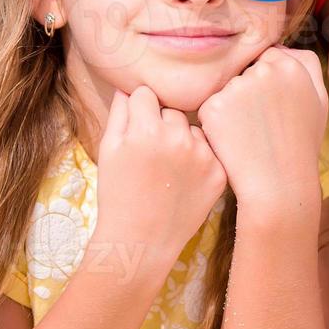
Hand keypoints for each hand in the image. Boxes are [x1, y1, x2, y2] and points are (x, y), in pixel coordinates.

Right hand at [96, 85, 227, 256]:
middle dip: (161, 123)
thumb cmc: (118, 196)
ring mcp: (203, 155)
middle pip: (172, 110)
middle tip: (151, 153)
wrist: (141, 241)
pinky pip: (210, 151)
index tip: (135, 127)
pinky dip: (200, 160)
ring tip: (168, 169)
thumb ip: (119, 113)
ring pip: (193, 129)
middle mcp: (178, 138)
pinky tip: (185, 179)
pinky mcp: (219, 173)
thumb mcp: (109, 151)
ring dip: (183, 139)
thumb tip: (128, 86)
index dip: (138, 109)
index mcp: (146, 129)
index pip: (146, 94)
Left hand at [198, 47, 328, 216]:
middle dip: (250, 92)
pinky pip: (211, 106)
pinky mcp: (212, 107)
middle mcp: (263, 70)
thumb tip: (283, 46)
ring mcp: (236, 88)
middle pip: (246, 71)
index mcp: (290, 65)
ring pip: (227, 88)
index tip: (274, 109)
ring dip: (233, 107)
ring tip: (251, 134)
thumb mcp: (319, 101)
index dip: (269, 85)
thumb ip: (307, 66)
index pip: (268, 58)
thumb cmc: (301, 145)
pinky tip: (235, 141)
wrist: (279, 185)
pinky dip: (218, 123)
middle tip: (264, 124)